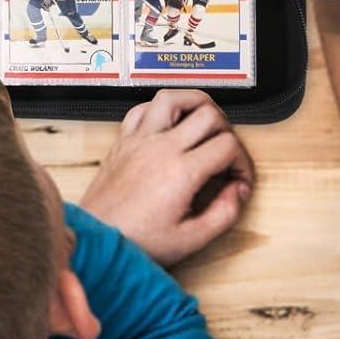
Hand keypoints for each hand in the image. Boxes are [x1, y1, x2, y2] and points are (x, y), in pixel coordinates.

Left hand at [79, 89, 253, 266]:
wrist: (95, 239)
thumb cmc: (135, 241)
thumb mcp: (191, 239)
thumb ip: (224, 214)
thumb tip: (238, 191)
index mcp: (181, 172)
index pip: (228, 146)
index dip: (243, 162)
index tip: (239, 178)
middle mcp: (161, 149)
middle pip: (209, 115)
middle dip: (228, 131)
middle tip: (226, 153)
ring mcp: (139, 141)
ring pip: (174, 97)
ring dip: (196, 104)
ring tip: (204, 122)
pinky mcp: (123, 141)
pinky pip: (143, 108)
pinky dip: (161, 109)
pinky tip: (169, 124)